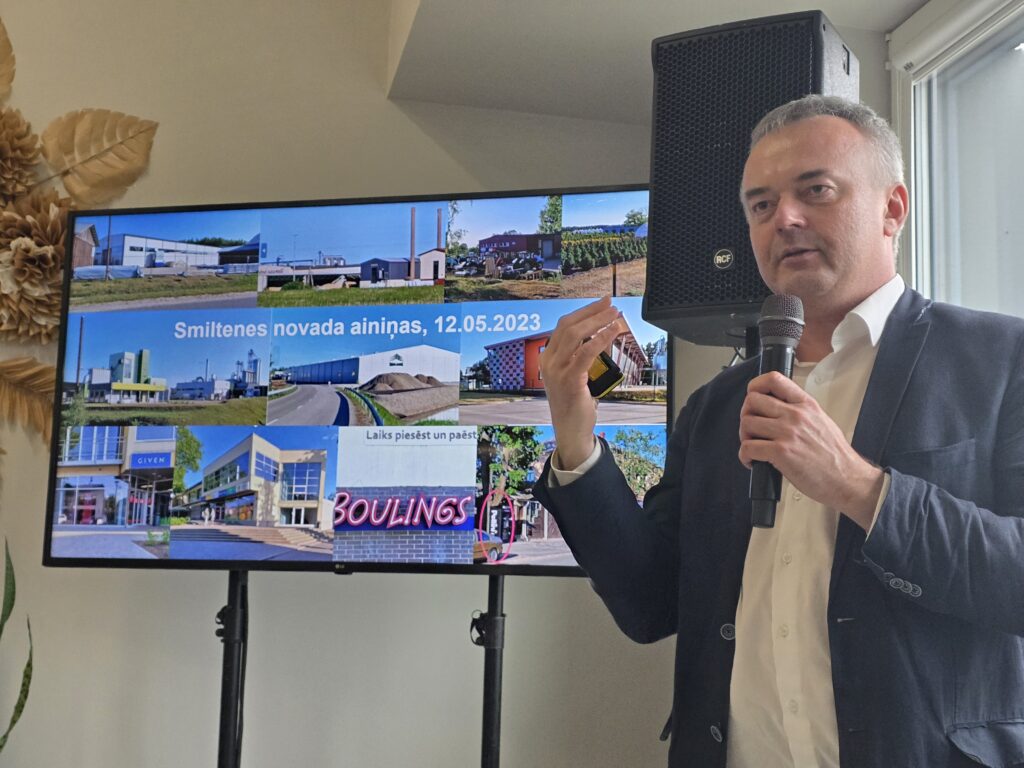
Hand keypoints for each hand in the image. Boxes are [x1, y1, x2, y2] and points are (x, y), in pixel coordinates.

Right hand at [540, 296, 625, 468]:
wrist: (570, 429)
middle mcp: (548, 361)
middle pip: (569, 326)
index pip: (564, 326)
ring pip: (576, 335)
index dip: (584, 312)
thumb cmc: (573, 403)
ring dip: (598, 321)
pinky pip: (586, 352)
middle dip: (592, 312)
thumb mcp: (571, 375)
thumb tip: (594, 336)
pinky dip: (601, 338)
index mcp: (547, 357)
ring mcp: (557, 370)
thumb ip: (576, 357)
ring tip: (615, 315)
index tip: (601, 305)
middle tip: (610, 305)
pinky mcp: (570, 379)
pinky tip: (612, 332)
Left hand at [738, 372, 883, 529]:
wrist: (847, 479)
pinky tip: (753, 461)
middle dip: (746, 414)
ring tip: (753, 446)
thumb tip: (777, 409)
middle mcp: (796, 415)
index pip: (774, 379)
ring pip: (746, 423)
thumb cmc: (835, 456)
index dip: (756, 386)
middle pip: (752, 400)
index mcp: (806, 405)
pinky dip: (745, 456)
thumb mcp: (822, 421)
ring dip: (745, 436)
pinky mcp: (781, 452)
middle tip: (751, 428)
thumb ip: (800, 411)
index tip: (752, 396)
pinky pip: (748, 447)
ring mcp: (788, 433)